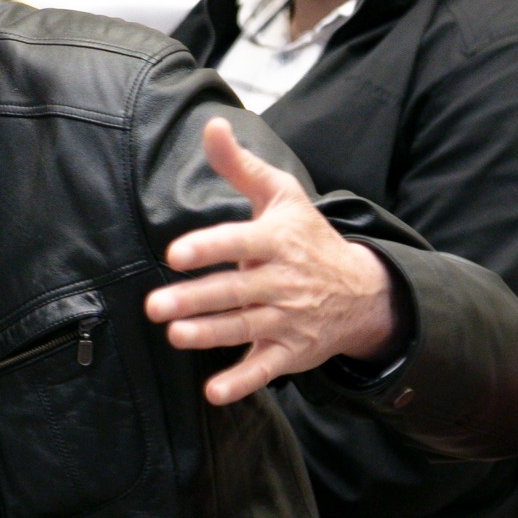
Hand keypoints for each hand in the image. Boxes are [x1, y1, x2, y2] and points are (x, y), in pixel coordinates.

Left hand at [145, 118, 396, 404]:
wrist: (363, 290)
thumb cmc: (308, 236)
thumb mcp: (282, 195)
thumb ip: (240, 165)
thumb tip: (211, 125)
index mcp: (277, 241)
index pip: (239, 242)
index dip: (208, 248)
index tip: (175, 253)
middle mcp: (282, 281)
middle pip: (234, 292)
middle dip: (195, 299)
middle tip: (154, 306)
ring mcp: (287, 320)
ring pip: (244, 329)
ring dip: (210, 334)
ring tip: (174, 335)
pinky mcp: (290, 352)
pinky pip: (265, 370)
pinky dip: (242, 382)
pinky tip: (214, 392)